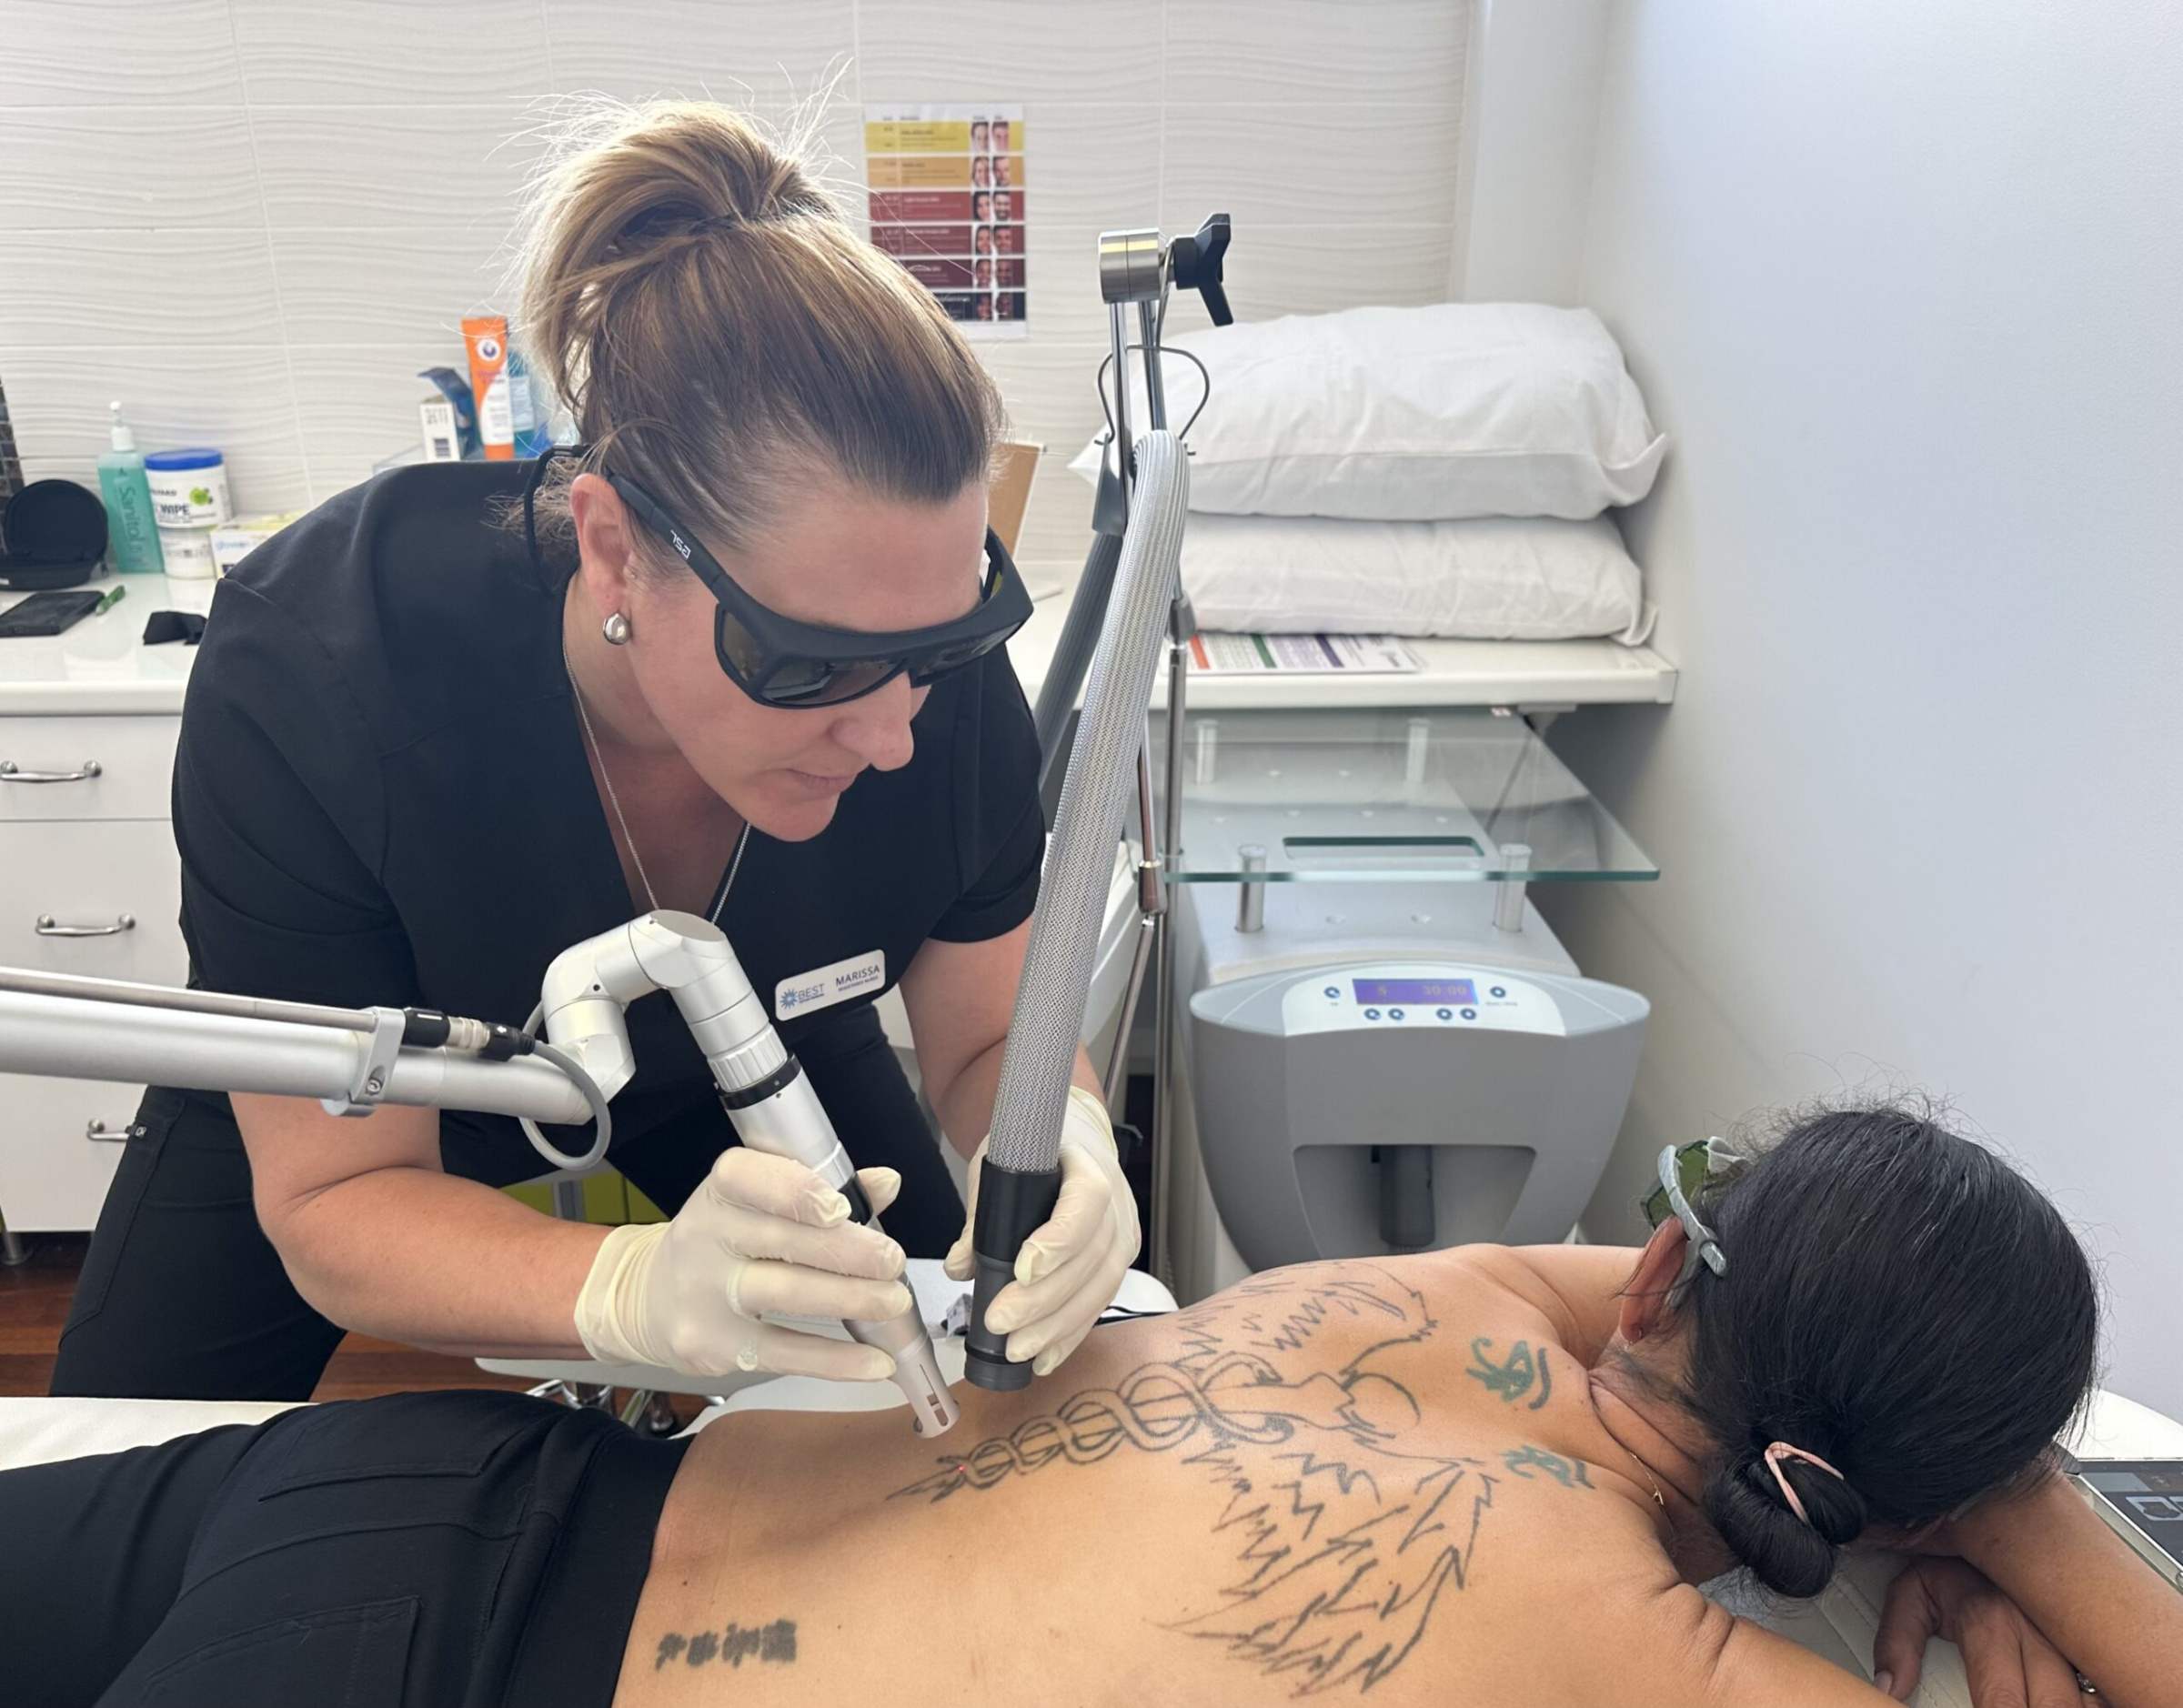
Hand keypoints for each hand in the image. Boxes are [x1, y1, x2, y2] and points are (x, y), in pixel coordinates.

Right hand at [575, 1148, 911, 1379]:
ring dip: (849, 1299)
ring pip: (784, 1293)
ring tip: (894, 1301)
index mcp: (721, 1191)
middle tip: (893, 1260)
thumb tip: (886, 1183)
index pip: (747, 1178)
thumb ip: (822, 1190)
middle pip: (780, 1240)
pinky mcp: (715, 1346)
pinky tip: (875, 1363)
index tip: (841, 1206)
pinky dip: (835, 1360)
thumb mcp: (758, 1204)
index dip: (795, 1191)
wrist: (650, 1300)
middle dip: (846, 1251)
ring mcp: (706, 1294)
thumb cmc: (724, 1243)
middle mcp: (706, 1237)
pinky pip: (783, 1352)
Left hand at [945, 1086, 1140, 1376]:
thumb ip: (981, 1214)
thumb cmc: (1038, 1152)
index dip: (1058, 1243)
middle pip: (1090, 1260)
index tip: (1021, 1271)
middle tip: (1000, 1323)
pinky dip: (1070, 1334)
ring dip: (1057, 1326)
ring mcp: (1123, 1238)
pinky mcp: (1118, 1264)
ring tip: (1018, 1350)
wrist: (1078, 1143)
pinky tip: (1045, 1357)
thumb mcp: (1001, 1164)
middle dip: (1044, 1300)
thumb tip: (959, 1267)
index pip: (1085, 1205)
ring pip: (1099, 1290)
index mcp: (1088, 1169)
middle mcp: (1117, 1207)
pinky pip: (1099, 1304)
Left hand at [1873, 1556, 2089, 1706]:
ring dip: (2066, 1706)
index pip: (2003, 1703)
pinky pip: (2104, 1685)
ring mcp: (2071, 1638)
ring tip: (2042, 1703)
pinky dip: (2093, 1699)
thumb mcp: (1912, 1592)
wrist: (1989, 1515)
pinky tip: (2077, 1701)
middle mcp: (2038, 1632)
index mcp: (1991, 1622)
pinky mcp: (2090, 1641)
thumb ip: (1897, 1641)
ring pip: (2088, 1700)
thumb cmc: (1955, 1564)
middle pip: (2055, 1707)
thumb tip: (1889, 1686)